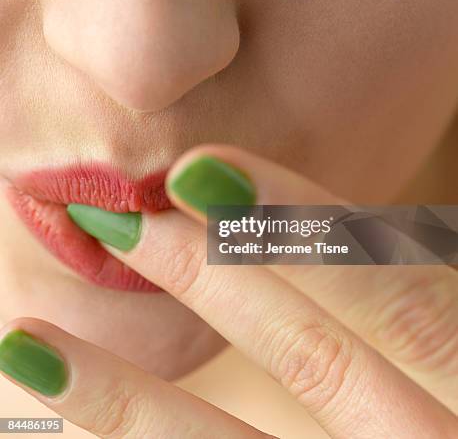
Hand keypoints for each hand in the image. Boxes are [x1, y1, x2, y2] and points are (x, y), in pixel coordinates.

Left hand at [1, 145, 456, 437]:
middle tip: (117, 220)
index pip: (408, 295)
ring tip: (33, 351)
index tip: (202, 168)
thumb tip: (350, 215)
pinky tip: (67, 427)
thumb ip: (438, 278)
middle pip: (317, 360)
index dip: (305, 227)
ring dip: (134, 410)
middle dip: (214, 285)